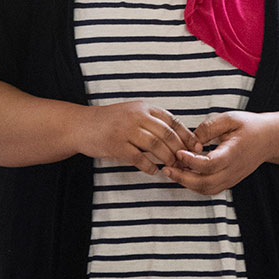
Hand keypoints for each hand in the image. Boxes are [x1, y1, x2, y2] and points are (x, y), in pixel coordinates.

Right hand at [71, 100, 193, 175]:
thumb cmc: (111, 122)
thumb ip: (153, 121)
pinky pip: (139, 158)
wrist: (80, 125)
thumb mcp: (133, 113)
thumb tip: (180, 137)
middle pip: (167, 134)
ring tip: (172, 167)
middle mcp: (137, 116)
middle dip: (180, 150)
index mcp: (144, 107)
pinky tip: (154, 171)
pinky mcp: (116, 145)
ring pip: (156, 146)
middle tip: (186, 162)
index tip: (197, 147)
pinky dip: (149, 167)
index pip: (173, 121)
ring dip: (167, 159)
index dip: (187, 135)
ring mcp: (126, 130)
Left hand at [163, 110, 278, 194]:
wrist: (270, 139)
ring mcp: (232, 178)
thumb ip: (209, 127)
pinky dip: (195, 185)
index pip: (210, 164)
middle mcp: (233, 169)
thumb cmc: (250, 127)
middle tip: (167, 167)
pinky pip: (210, 189)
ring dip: (187, 184)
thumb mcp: (230, 118)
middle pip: (205, 183)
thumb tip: (191, 139)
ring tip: (172, 171)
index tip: (179, 152)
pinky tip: (185, 174)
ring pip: (206, 189)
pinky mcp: (230, 181)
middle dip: (183, 178)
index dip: (191, 161)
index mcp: (233, 153)